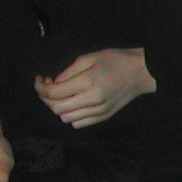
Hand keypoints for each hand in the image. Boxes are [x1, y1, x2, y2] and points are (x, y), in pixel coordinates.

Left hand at [35, 48, 155, 128]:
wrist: (141, 73)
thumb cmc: (116, 60)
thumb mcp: (89, 57)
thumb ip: (68, 71)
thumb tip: (53, 84)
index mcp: (89, 82)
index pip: (55, 93)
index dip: (41, 88)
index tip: (40, 80)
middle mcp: (93, 100)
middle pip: (57, 109)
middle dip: (46, 99)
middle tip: (46, 87)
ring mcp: (99, 111)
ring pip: (66, 118)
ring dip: (57, 107)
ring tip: (60, 95)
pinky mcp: (104, 117)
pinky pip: (78, 123)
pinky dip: (70, 115)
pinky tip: (73, 103)